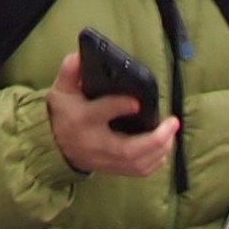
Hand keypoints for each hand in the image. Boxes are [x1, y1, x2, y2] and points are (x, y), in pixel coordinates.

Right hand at [46, 52, 176, 177]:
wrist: (55, 147)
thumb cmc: (64, 113)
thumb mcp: (61, 89)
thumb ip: (70, 71)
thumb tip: (80, 57)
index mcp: (82, 119)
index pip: (101, 113)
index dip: (120, 107)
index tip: (137, 102)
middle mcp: (95, 143)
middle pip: (127, 150)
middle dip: (155, 138)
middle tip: (172, 122)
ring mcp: (105, 160)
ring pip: (137, 163)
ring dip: (160, 149)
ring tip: (171, 131)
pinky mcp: (114, 169)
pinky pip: (139, 171)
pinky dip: (156, 160)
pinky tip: (164, 146)